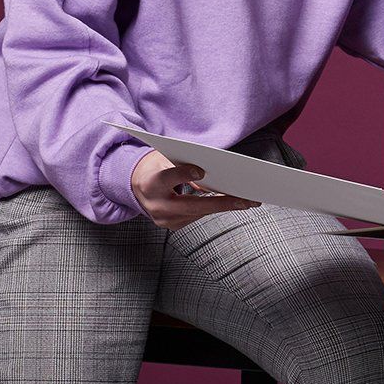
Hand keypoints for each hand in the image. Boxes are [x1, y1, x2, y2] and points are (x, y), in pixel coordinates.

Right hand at [129, 148, 258, 228]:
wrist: (136, 186)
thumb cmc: (156, 167)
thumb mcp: (165, 158)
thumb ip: (184, 164)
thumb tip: (211, 175)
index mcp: (151, 182)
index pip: (167, 177)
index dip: (184, 174)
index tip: (201, 171)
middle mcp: (155, 204)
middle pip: (192, 205)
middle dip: (221, 203)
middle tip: (245, 200)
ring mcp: (163, 219)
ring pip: (198, 213)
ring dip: (223, 206)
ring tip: (247, 201)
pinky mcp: (171, 225)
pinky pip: (196, 216)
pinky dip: (213, 208)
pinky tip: (231, 203)